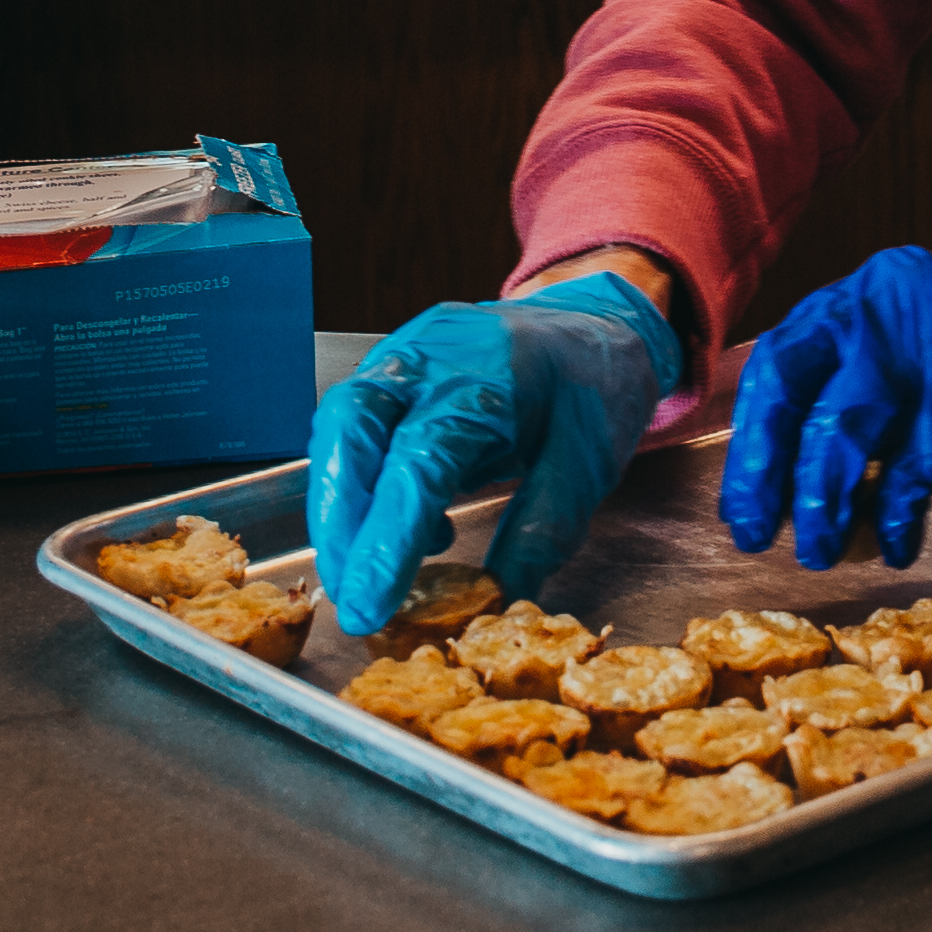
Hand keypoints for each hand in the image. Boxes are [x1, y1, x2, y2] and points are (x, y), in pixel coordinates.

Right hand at [307, 273, 683, 630]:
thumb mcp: (585, 471)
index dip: (385, 542)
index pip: (418, 466)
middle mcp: (434, 358)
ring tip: (372, 568)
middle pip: (350, 430)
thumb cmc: (594, 391)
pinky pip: (355, 423)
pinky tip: (402, 523)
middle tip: (347, 592)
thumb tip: (493, 603)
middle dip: (337, 520)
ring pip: (340, 424)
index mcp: (490, 382)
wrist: (594, 325)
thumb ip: (537, 537)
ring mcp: (406, 353)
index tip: (365, 606)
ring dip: (341, 506)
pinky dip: (362, 481)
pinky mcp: (392, 364)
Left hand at [718, 226, 931, 571]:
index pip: (782, 362)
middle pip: (804, 403)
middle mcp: (891, 314)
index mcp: (871, 293)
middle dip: (771, 479)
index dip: (753, 436)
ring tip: (822, 553)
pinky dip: (895, 518)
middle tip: (756, 535)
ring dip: (826, 509)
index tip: (742, 495)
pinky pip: (913, 474)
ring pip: (847, 440)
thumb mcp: (927, 336)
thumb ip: (868, 373)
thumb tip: (794, 453)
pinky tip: (896, 545)